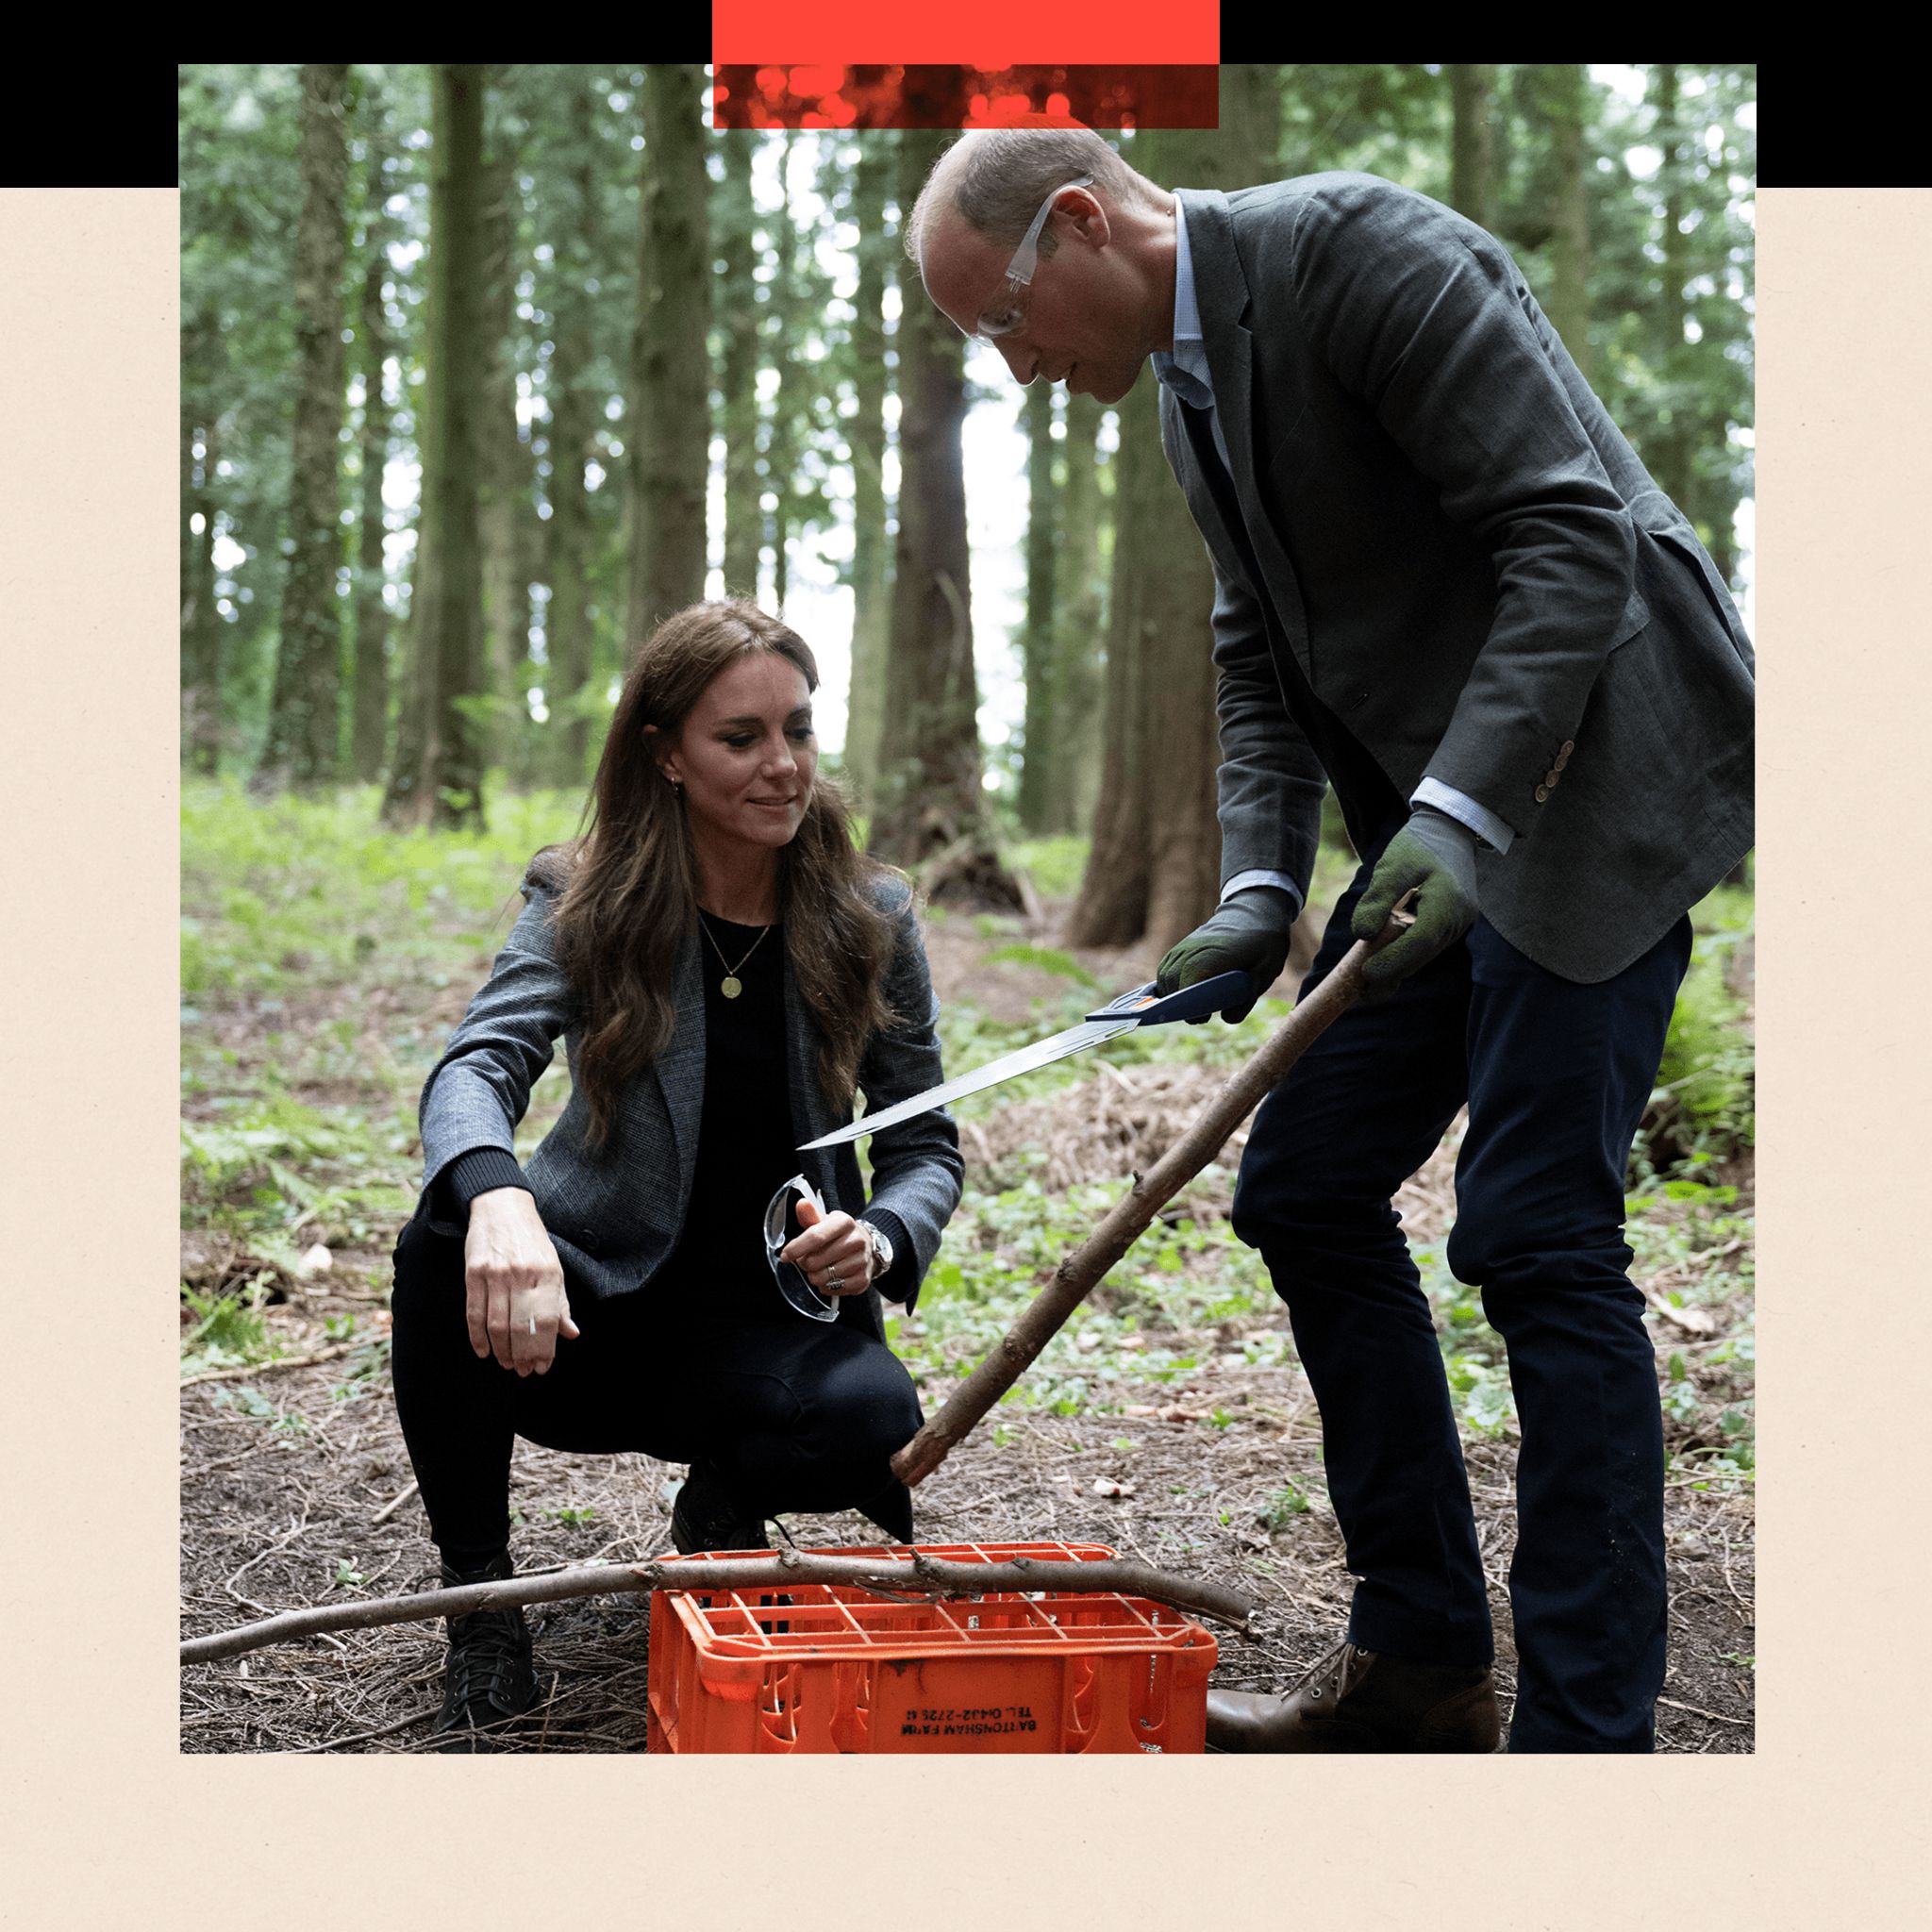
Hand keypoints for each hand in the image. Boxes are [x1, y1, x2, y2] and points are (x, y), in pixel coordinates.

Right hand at [463, 1187, 580, 1375]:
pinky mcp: (473, 1274)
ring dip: (501, 1351)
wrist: (502, 1207)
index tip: (542, 1366)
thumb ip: (560, 1303)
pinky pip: (475, 1313)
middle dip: (522, 1356)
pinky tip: (484, 1351)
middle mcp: (522, 1275)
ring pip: (497, 1325)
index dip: (544, 1349)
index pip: (546, 1322)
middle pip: (520, 1328)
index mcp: (547, 1274)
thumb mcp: (554, 1267)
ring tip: (507, 1363)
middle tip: (523, 1370)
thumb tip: (570, 1333)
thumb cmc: (532, 1241)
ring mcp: (496, 1275)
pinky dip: (478, 1337)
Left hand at [777, 1197, 872, 1297]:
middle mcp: (856, 1241)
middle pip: (815, 1261)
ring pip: (823, 1278)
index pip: (815, 1236)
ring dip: (815, 1276)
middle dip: (804, 1264)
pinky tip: (830, 1278)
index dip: (796, 1248)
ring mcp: (862, 1261)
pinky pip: (833, 1289)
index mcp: (845, 1222)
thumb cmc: (839, 1234)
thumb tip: (801, 1204)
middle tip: (807, 1260)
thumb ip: (810, 1215)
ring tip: (820, 1268)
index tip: (785, 1256)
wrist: (867, 1246)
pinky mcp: (863, 1280)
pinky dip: (826, 1287)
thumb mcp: (826, 1222)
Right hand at [1154, 885, 1298, 1022]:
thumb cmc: (1263, 944)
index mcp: (1217, 952)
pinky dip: (1170, 984)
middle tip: (1201, 1018)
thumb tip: (1225, 1018)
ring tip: (1193, 1007)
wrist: (1254, 913)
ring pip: (1165, 975)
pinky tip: (1184, 994)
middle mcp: (1195, 947)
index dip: (1188, 1001)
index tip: (1201, 1017)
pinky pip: (1165, 968)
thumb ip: (1246, 998)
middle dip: (1180, 1004)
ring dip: (1172, 995)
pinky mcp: (1181, 946)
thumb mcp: (1266, 973)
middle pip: (1172, 980)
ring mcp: (1185, 945)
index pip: (1190, 978)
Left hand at [1351, 806, 1479, 996]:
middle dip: (1391, 975)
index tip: (1367, 974)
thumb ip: (1377, 900)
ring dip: (1396, 970)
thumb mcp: (1392, 866)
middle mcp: (1459, 919)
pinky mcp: (1449, 927)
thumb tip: (1362, 935)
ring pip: (1423, 955)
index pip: (1420, 940)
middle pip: (1422, 955)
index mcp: (1449, 902)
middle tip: (1359, 993)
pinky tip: (1380, 968)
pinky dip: (1403, 958)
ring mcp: (1457, 925)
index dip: (1394, 961)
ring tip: (1363, 988)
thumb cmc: (1418, 846)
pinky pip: (1424, 948)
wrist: (1449, 833)